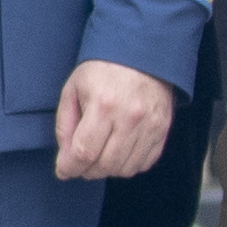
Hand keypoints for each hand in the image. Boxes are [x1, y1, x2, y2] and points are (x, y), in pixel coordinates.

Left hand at [55, 58, 176, 181]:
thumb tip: (65, 158)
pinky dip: (128, 165)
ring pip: (126, 168)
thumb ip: (65, 125)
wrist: (141, 54)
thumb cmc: (101, 71)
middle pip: (106, 164)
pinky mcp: (163, 129)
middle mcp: (130, 117)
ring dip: (107, 171)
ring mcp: (150, 125)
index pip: (84, 152)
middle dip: (86, 171)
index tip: (63, 171)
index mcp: (103, 105)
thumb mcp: (72, 90)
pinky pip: (145, 162)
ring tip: (97, 158)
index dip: (70, 168)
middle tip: (78, 165)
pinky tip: (117, 154)